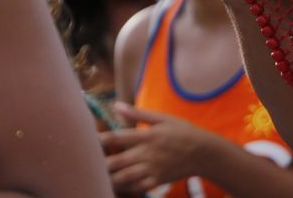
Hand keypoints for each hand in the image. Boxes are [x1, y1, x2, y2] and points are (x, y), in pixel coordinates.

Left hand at [100, 103, 222, 194]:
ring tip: (98, 174)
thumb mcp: (161, 118)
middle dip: (100, 163)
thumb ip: (137, 113)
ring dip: (109, 177)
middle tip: (88, 161)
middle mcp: (147, 154)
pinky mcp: (156, 181)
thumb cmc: (182, 131)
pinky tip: (116, 183)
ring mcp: (152, 170)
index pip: (117, 138)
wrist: (203, 153)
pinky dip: (124, 187)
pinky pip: (136, 188)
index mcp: (146, 136)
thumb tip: (115, 105)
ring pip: (123, 178)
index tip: (89, 140)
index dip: (99, 140)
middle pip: (116, 162)